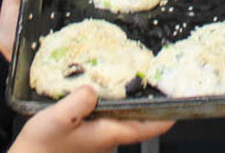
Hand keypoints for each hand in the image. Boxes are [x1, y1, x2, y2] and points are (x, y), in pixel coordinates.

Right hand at [9, 86, 172, 152]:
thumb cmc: (43, 145)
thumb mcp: (58, 118)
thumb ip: (78, 101)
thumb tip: (93, 88)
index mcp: (110, 134)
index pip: (148, 127)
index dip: (167, 115)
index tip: (181, 102)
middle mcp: (109, 139)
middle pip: (137, 121)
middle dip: (145, 102)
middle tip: (151, 77)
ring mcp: (99, 140)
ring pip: (121, 119)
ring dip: (125, 103)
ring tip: (124, 78)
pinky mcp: (88, 138)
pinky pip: (105, 119)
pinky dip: (107, 106)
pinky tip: (97, 92)